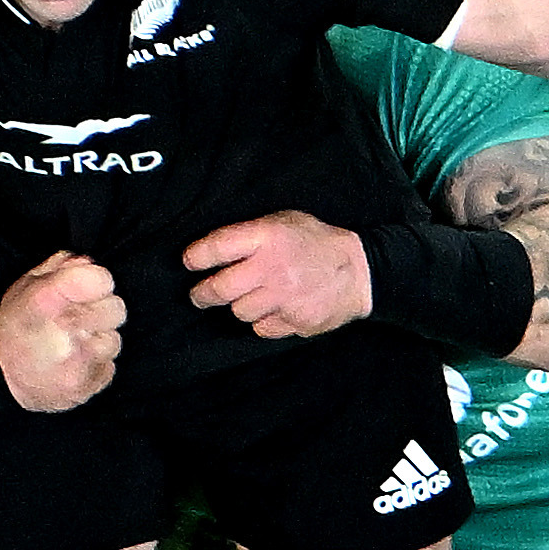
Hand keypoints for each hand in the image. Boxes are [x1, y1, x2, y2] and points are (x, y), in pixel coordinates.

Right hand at [0, 250, 125, 410]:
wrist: (0, 381)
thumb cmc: (14, 329)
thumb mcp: (24, 287)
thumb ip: (59, 268)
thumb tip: (88, 263)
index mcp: (46, 300)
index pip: (100, 279)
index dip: (99, 280)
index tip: (91, 286)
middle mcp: (63, 330)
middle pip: (115, 309)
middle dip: (101, 310)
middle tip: (79, 318)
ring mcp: (76, 362)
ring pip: (113, 340)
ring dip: (98, 339)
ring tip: (72, 343)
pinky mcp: (85, 386)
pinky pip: (109, 366)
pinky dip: (95, 364)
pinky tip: (73, 363)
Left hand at [183, 211, 369, 340]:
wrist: (360, 271)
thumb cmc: (316, 242)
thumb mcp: (284, 221)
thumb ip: (251, 234)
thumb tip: (213, 252)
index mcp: (268, 237)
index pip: (217, 248)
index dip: (196, 257)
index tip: (189, 262)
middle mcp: (273, 268)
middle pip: (220, 288)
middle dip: (202, 294)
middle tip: (198, 296)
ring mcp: (284, 298)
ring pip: (240, 311)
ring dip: (241, 305)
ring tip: (255, 296)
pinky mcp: (294, 322)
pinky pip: (262, 328)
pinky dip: (264, 321)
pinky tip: (277, 308)